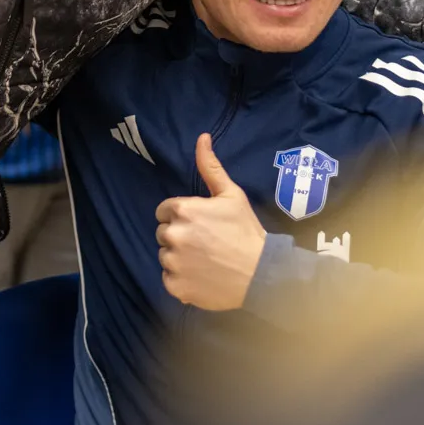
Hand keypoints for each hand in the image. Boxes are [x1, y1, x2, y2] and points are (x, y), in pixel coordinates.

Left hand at [155, 134, 264, 311]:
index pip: (164, 211)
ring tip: (205, 260)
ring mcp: (172, 263)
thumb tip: (201, 138)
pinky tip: (202, 276)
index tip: (200, 224)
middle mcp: (172, 235)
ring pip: (165, 256)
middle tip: (205, 242)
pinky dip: (181, 279)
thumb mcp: (231, 194)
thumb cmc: (246, 231)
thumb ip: (210, 167)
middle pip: (163, 233)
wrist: (261, 273)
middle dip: (179, 235)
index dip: (181, 216)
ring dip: (179, 258)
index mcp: (182, 210)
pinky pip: (169, 279)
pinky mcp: (174, 286)